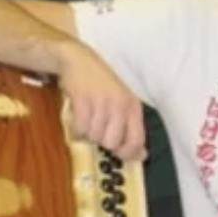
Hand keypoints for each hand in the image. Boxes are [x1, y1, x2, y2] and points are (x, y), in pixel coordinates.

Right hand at [56, 41, 145, 161]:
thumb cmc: (102, 85)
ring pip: (94, 137)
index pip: (136, 140)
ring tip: (88, 118)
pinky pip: (80, 129)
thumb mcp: (123, 102)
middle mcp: (120, 105)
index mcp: (133, 107)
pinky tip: (79, 118)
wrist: (79, 61)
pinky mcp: (83, 101)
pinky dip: (77, 129)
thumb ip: (132, 128)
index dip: (128, 153)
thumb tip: (141, 155)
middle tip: (98, 129)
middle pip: (111, 143)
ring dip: (88, 133)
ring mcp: (101, 103)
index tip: (120, 154)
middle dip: (102, 141)